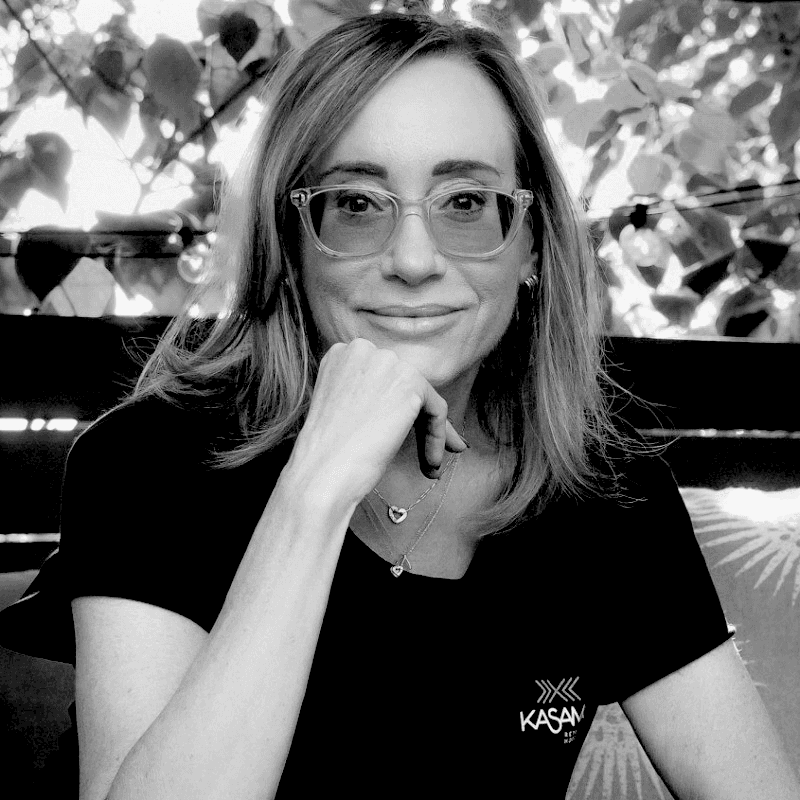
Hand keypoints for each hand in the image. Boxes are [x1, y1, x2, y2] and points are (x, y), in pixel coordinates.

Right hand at [286, 338, 466, 509]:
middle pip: (405, 386)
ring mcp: (387, 362)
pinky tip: (431, 464)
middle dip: (418, 421)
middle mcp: (363, 350)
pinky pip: (437, 410)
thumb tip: (405, 408)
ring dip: (431, 434)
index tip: (401, 438)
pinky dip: (438, 437)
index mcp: (341, 355)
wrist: (321, 472)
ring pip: (424, 399)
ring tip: (430, 465)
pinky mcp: (410, 382)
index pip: (383, 380)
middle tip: (428, 456)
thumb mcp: (345, 411)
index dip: (395, 411)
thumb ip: (371, 397)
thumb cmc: (327, 453)